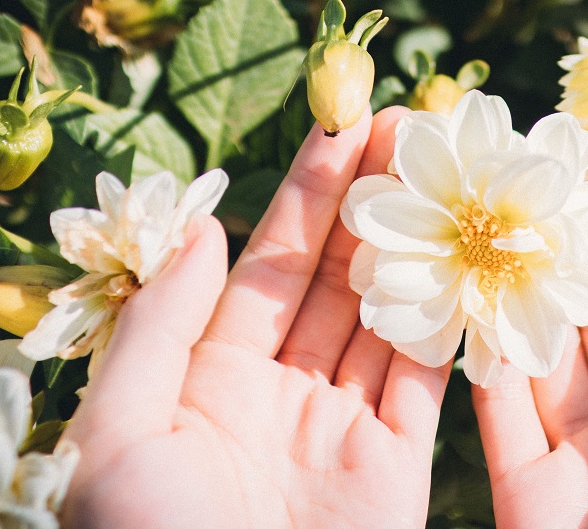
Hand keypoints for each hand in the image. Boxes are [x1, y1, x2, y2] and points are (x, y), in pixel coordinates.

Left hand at [60, 107, 449, 526]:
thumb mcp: (116, 432)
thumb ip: (159, 327)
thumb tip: (209, 230)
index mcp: (207, 376)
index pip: (267, 264)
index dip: (307, 194)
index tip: (344, 125)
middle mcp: (280, 389)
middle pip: (335, 278)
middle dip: (374, 205)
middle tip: (416, 131)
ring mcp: (343, 424)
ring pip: (388, 317)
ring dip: (419, 248)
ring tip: (452, 176)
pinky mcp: (398, 463)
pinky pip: (428, 381)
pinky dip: (451, 324)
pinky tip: (471, 263)